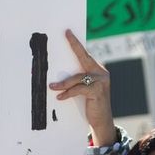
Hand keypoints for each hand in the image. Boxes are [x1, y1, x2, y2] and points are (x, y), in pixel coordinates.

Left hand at [50, 29, 114, 147]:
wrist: (102, 121)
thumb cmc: (90, 104)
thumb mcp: (84, 89)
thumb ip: (77, 79)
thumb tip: (59, 73)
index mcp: (98, 70)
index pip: (85, 54)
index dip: (76, 43)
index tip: (67, 32)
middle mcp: (102, 73)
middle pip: (84, 58)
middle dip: (74, 46)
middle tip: (65, 36)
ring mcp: (101, 82)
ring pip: (78, 77)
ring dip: (64, 83)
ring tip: (52, 86)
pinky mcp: (98, 92)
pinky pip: (78, 89)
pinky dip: (68, 93)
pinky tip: (60, 97)